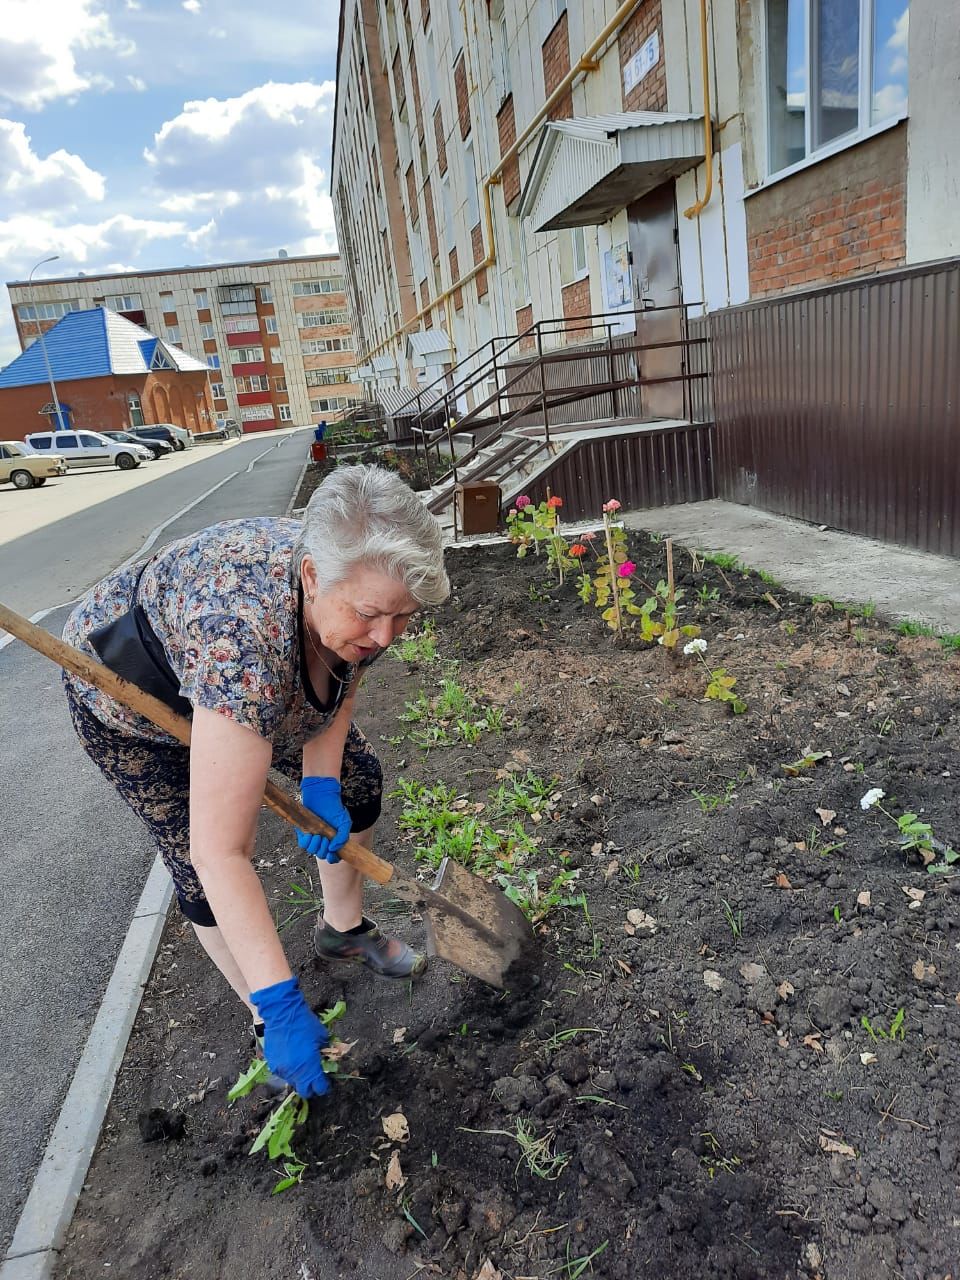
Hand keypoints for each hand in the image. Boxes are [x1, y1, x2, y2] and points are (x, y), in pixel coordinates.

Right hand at [250, 976, 329, 1097]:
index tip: (326, 1084)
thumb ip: (325, 1051)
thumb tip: (327, 1059)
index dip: (324, 1087)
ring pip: (292, 1082)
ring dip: (299, 1078)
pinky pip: (283, 1073)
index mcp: (310, 1066)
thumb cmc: (305, 1024)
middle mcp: (295, 1072)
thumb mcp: (322, 1037)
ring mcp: (282, 1069)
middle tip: (315, 1079)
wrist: (282, 1014)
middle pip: (304, 1091)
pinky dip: (289, 1070)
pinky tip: (291, 1058)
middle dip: (311, 1088)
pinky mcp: (272, 1064)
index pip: (318, 1088)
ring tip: (302, 1065)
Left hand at [297, 775, 350, 862]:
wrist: (321, 796)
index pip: (333, 857)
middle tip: (326, 840)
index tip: (333, 853)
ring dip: (316, 846)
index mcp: (334, 841)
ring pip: (312, 851)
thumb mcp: (344, 822)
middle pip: (322, 855)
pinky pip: (303, 844)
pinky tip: (311, 835)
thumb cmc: (334, 808)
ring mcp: (313, 837)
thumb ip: (343, 837)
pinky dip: (307, 842)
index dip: (333, 858)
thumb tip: (334, 849)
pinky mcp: (303, 832)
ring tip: (318, 836)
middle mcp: (323, 841)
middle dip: (324, 850)